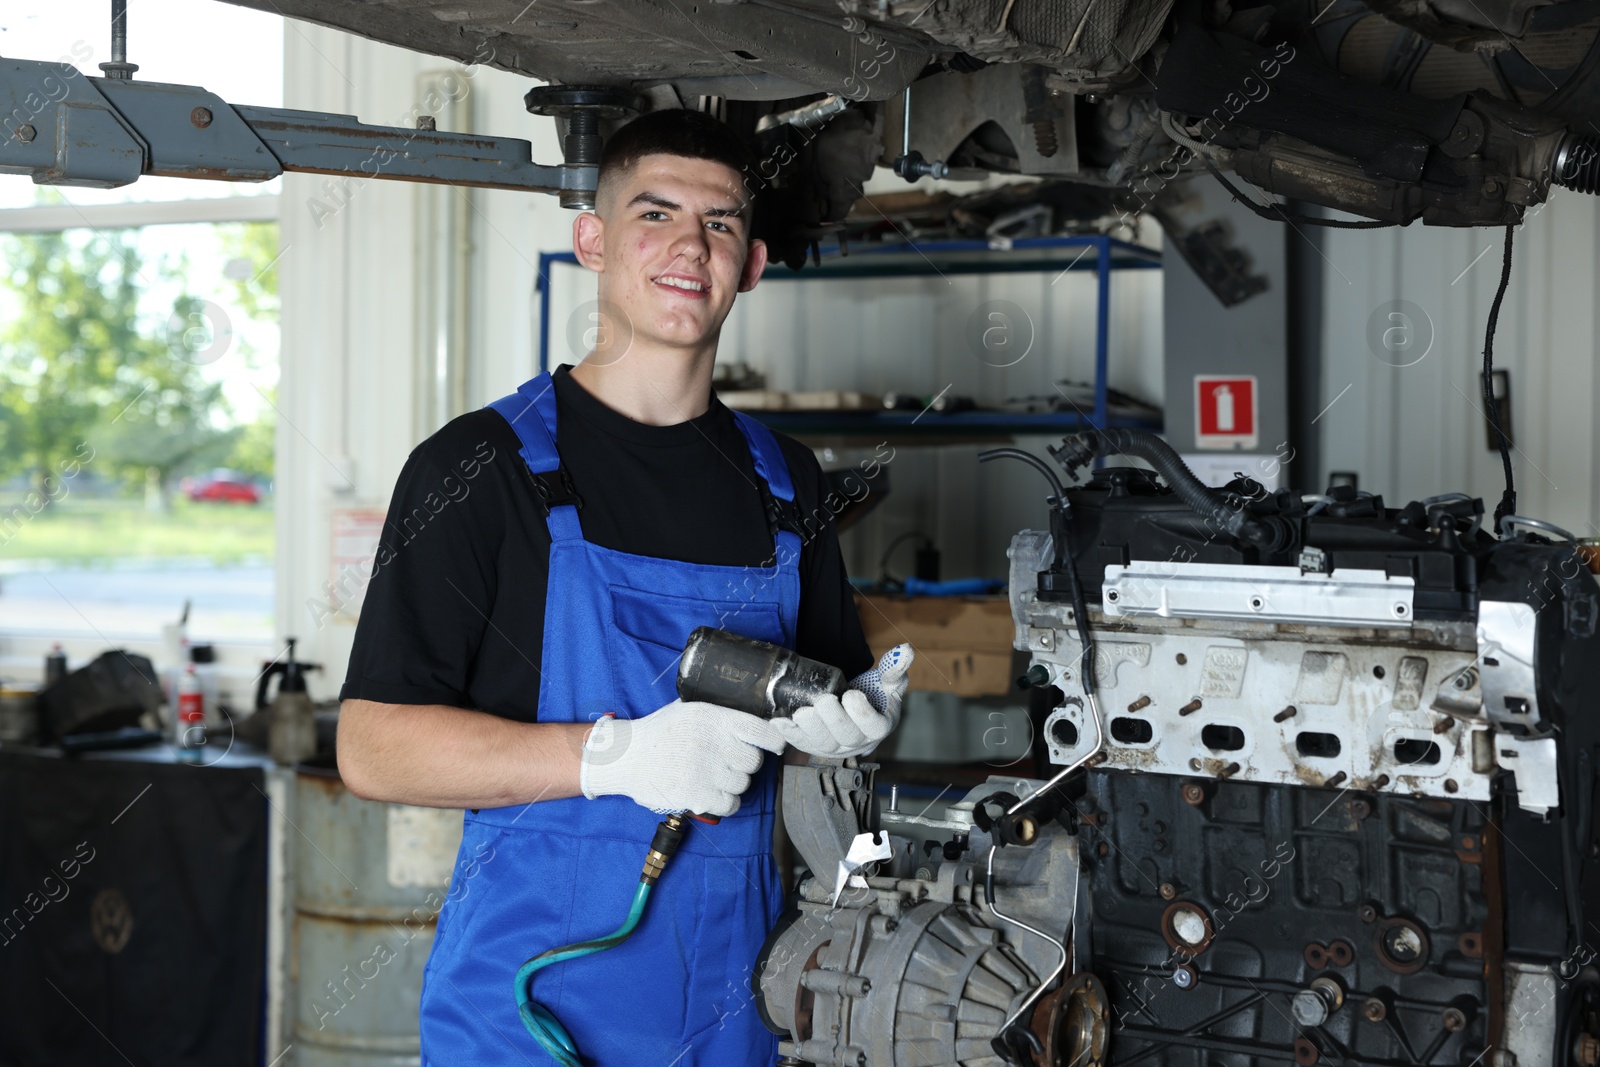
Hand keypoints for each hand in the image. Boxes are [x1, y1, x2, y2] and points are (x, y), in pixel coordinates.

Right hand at [579, 700, 784, 816]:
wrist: (627, 756)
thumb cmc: (660, 732)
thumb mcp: (689, 710)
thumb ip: (720, 716)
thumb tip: (757, 723)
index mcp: (712, 718)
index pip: (760, 731)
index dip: (774, 740)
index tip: (777, 744)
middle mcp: (712, 743)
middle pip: (753, 761)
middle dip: (744, 763)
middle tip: (727, 761)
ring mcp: (705, 771)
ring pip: (743, 784)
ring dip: (733, 783)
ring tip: (713, 776)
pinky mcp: (697, 796)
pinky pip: (731, 804)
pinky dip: (725, 802)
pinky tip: (712, 792)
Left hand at [774, 644, 913, 758]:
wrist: (853, 710)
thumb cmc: (873, 696)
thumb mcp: (887, 682)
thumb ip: (895, 667)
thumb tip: (905, 649)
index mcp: (879, 727)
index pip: (875, 727)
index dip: (863, 714)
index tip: (851, 694)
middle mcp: (857, 742)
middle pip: (846, 737)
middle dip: (833, 720)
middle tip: (823, 701)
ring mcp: (835, 747)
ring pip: (823, 744)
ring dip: (810, 729)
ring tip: (802, 713)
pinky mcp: (814, 746)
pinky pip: (801, 744)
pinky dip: (788, 734)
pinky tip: (778, 721)